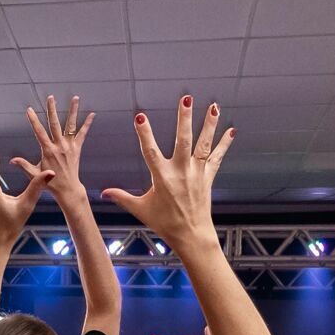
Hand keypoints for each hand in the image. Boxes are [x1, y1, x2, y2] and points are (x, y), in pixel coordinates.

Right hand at [26, 94, 95, 203]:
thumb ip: (23, 165)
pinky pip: (83, 134)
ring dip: (72, 111)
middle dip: (52, 110)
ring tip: (75, 98)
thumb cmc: (50, 183)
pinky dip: (87, 124)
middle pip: (55, 123)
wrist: (68, 189)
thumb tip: (12, 160)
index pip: (39, 131)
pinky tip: (92, 114)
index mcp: (48, 150)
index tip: (29, 110)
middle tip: (50, 98)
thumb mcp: (34, 174)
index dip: (33, 120)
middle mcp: (59, 146)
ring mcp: (69, 146)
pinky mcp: (77, 149)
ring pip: (71, 125)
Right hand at [100, 95, 234, 249]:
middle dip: (184, 119)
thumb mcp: (140, 210)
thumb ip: (122, 197)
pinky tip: (231, 130)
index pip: (150, 151)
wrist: (191, 235)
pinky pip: (217, 157)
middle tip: (186, 99)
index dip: (144, 133)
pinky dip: (224, 144)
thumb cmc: (165, 223)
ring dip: (208, 124)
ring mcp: (196, 173)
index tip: (139, 116)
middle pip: (183, 140)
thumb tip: (103, 192)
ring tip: (213, 106)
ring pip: (203, 144)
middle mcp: (180, 171)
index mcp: (161, 177)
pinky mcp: (207, 177)